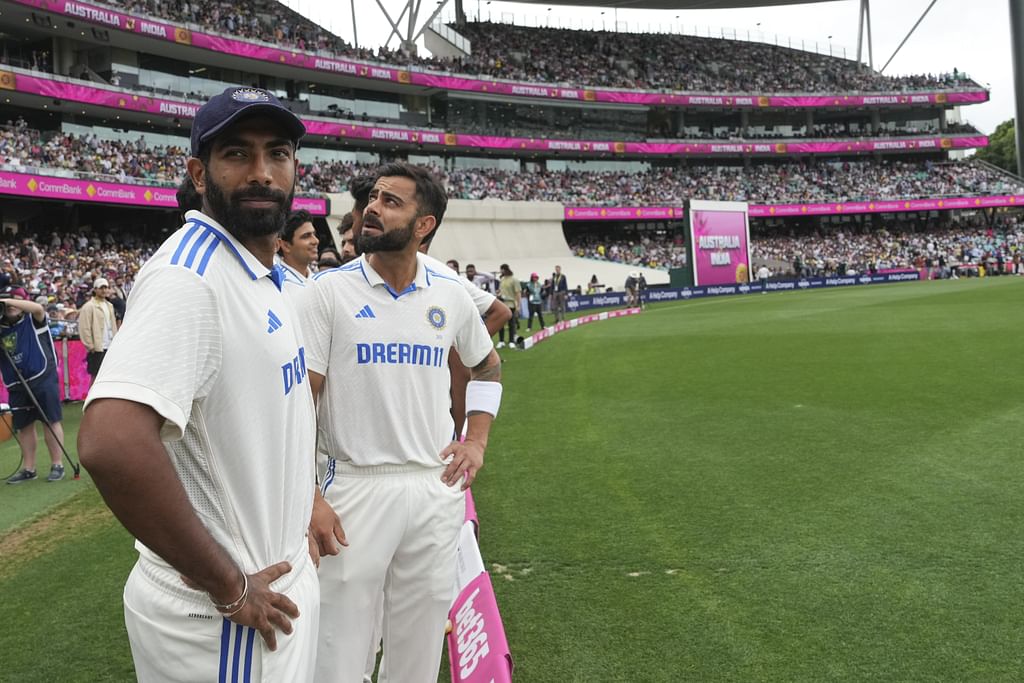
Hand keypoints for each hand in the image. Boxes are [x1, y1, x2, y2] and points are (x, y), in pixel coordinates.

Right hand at [183, 562, 299, 650]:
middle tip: (297, 610)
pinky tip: (273, 647)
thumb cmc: (226, 580)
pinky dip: (271, 640)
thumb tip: (184, 575)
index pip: (273, 572)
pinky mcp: (260, 620)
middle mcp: (265, 594)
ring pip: (280, 616)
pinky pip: (268, 632)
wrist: (230, 588)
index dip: (282, 568)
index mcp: (258, 580)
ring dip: (285, 623)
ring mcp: (264, 608)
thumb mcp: (220, 575)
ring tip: (290, 629)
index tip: (289, 565)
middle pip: (282, 599)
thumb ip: (207, 575)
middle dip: (290, 605)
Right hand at [308, 492, 346, 566]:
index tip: (337, 550)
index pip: (331, 549)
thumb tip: (345, 543)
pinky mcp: (301, 535)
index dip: (335, 551)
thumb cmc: (322, 509)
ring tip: (320, 554)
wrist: (310, 502)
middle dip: (327, 552)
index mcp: (325, 533)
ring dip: (318, 553)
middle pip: (322, 552)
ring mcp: (308, 536)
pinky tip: (309, 553)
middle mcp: (316, 536)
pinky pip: (305, 548)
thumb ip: (340, 533)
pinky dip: (309, 551)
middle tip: (329, 549)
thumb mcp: (336, 520)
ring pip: (313, 552)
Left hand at [440, 439, 483, 489]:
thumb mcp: (455, 445)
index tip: (440, 458)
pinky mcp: (475, 466)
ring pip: (462, 470)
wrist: (476, 446)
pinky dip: (466, 483)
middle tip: (443, 480)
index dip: (445, 453)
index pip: (450, 449)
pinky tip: (461, 488)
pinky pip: (471, 476)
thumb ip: (448, 451)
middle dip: (448, 472)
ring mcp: (470, 460)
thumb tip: (439, 461)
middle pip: (455, 463)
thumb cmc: (462, 448)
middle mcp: (463, 454)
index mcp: (457, 448)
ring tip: (449, 484)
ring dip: (455, 478)